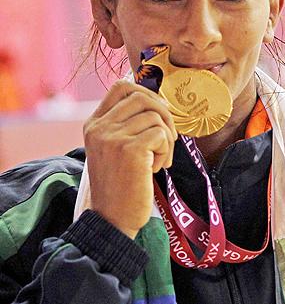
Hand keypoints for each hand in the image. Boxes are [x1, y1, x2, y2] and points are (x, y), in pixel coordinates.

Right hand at [83, 79, 176, 238]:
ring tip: (158, 159)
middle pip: (142, 97)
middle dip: (164, 114)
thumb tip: (157, 102)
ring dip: (166, 138)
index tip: (157, 110)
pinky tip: (156, 168)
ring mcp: (114, 137)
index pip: (120, 86)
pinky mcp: (131, 150)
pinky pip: (161, 134)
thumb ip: (125, 124)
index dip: (145, 92)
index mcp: (94, 124)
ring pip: (156, 117)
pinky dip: (166, 151)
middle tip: (168, 137)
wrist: (111, 220)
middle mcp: (101, 127)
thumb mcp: (112, 149)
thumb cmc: (118, 184)